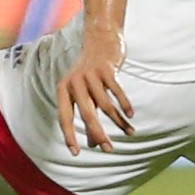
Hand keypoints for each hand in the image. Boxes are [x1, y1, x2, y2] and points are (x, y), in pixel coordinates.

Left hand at [55, 26, 134, 153]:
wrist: (100, 40)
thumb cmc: (91, 73)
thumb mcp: (84, 93)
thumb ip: (87, 116)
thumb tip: (92, 143)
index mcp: (63, 89)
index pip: (64, 118)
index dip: (69, 136)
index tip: (75, 154)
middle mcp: (74, 82)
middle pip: (87, 114)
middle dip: (99, 134)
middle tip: (109, 150)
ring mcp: (90, 74)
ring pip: (106, 105)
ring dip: (118, 121)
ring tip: (129, 132)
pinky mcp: (106, 69)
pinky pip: (117, 91)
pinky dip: (125, 105)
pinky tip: (131, 115)